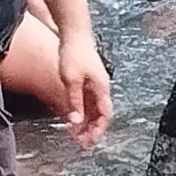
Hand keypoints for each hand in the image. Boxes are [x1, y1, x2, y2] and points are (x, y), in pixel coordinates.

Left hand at [55, 31, 113, 147]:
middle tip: (81, 142)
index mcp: (102, 88)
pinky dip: (83, 111)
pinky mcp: (88, 79)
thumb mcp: (71, 80)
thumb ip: (74, 102)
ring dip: (87, 121)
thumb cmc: (74, 53)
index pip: (105, 115)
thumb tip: (75, 121)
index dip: (98, 130)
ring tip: (76, 134)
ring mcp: (95, 83)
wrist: (74, 32)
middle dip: (92, 129)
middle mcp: (101, 87)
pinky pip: (88, 100)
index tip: (88, 142)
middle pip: (101, 114)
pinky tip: (74, 117)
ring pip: (94, 108)